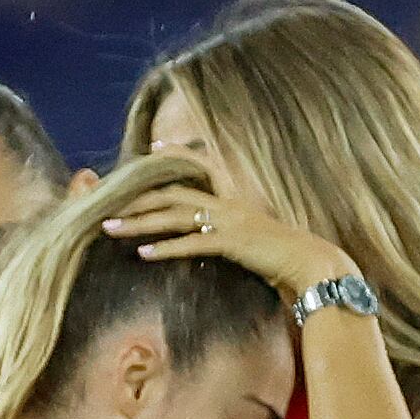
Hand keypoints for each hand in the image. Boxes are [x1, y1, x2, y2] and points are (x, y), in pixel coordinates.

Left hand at [105, 179, 358, 304]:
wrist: (314, 267)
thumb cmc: (288, 259)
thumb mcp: (258, 239)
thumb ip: (236, 232)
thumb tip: (218, 238)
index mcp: (233, 200)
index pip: (200, 167)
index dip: (175, 156)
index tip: (150, 151)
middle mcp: (228, 204)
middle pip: (172, 193)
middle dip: (136, 199)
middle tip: (105, 205)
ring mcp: (229, 222)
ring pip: (174, 216)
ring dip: (140, 222)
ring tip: (110, 228)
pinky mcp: (232, 243)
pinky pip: (192, 244)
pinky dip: (166, 248)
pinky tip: (144, 253)